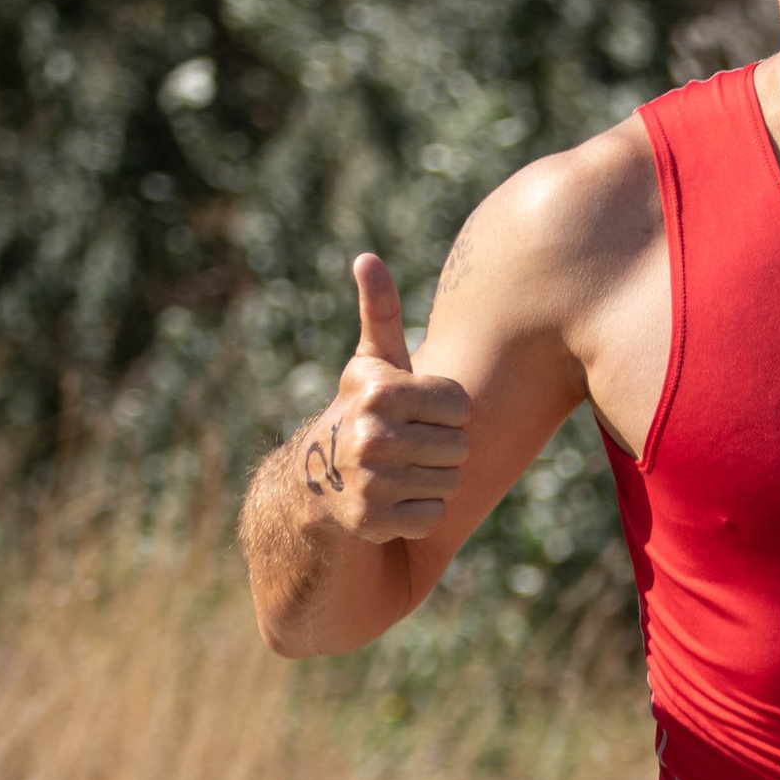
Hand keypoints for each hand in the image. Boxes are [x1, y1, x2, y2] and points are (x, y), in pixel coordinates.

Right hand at [300, 253, 470, 538]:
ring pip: (449, 484)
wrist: (318, 482)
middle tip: (409, 447)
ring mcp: (368, 482)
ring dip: (433, 482)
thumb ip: (380, 312)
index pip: (461, 407)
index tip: (418, 414)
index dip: (448, 413)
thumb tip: (366, 257)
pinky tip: (395, 500)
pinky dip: (420, 514)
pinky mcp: (370, 521)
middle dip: (443, 449)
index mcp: (379, 391)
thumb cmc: (364, 412)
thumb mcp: (374, 363)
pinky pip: (432, 517)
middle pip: (459, 448)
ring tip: (401, 471)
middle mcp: (369, 434)